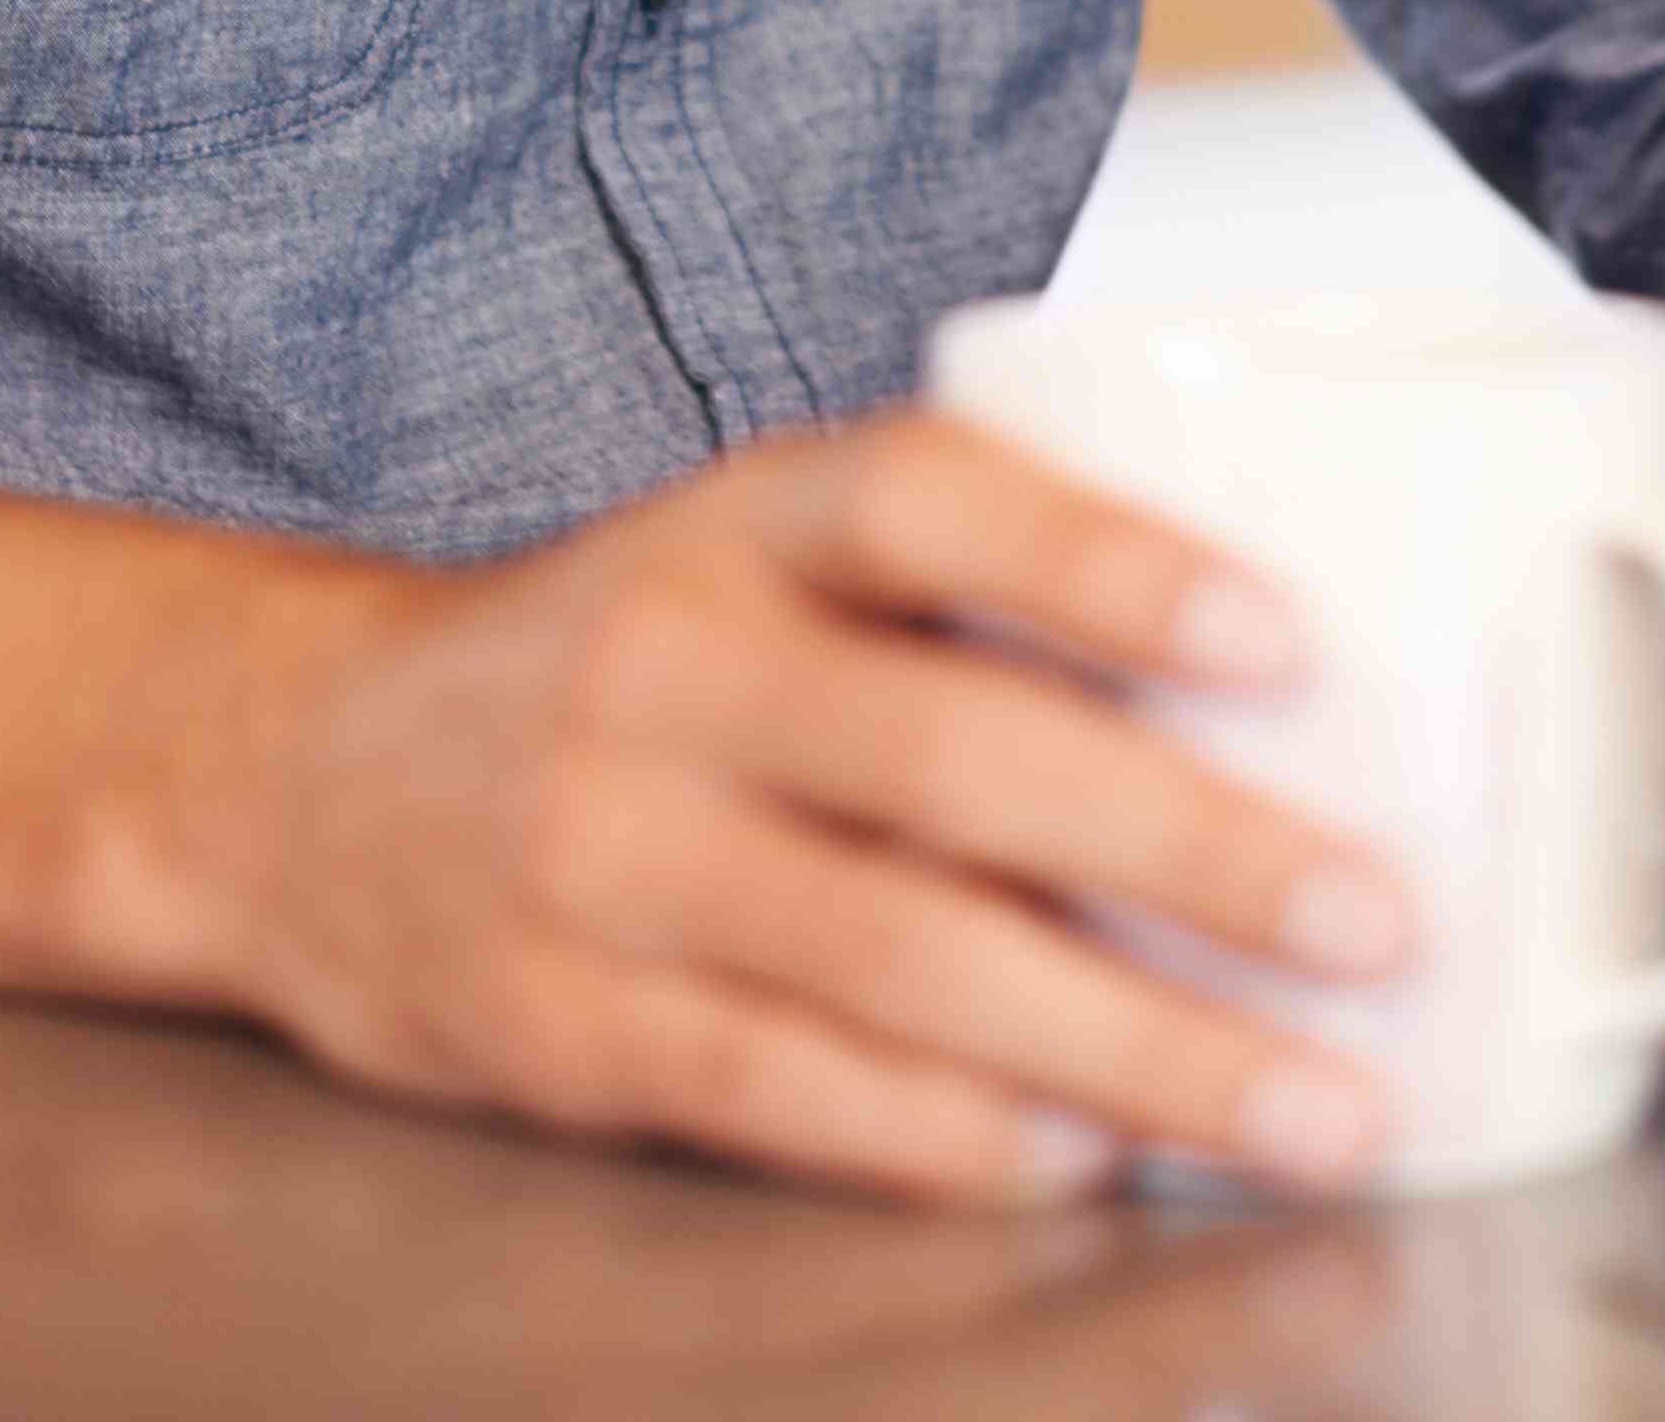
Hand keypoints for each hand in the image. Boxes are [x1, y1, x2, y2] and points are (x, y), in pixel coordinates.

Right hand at [199, 412, 1417, 1208]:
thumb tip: (1295, 713)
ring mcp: (598, 855)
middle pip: (950, 757)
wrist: (287, 776)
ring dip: (1131, 1046)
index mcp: (742, 525)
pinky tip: (1087, 1164)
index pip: (930, 501)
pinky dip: (950, 1139)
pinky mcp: (555, 1025)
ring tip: (1310, 1105)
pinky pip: (782, 1091)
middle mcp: (663, 670)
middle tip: (1377, 922)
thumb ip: (958, 612)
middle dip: (1192, 849)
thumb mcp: (753, 564)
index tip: (1288, 634)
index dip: (1108, 560)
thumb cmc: (620, 667)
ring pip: (895, 957)